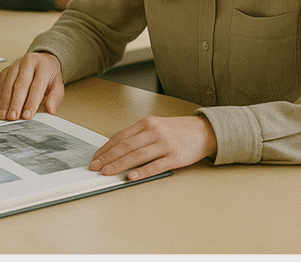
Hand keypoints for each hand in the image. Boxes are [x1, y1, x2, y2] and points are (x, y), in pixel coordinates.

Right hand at [0, 52, 64, 120]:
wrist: (42, 60)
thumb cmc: (49, 74)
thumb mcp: (58, 85)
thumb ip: (55, 98)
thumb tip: (50, 110)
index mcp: (43, 67)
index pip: (36, 87)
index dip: (31, 103)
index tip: (26, 115)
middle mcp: (28, 63)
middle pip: (20, 85)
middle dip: (15, 103)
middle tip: (13, 117)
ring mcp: (16, 65)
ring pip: (8, 84)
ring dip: (5, 102)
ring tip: (4, 114)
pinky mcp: (7, 69)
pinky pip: (1, 83)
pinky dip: (1, 95)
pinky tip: (1, 105)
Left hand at [90, 116, 217, 180]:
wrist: (204, 131)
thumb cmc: (176, 130)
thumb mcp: (155, 126)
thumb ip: (137, 136)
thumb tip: (115, 150)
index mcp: (146, 123)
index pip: (120, 137)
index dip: (106, 149)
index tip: (96, 158)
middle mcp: (154, 132)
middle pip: (126, 146)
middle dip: (108, 158)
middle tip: (96, 167)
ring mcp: (165, 145)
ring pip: (137, 156)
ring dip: (120, 165)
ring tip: (108, 172)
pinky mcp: (175, 157)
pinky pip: (155, 165)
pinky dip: (142, 171)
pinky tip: (131, 176)